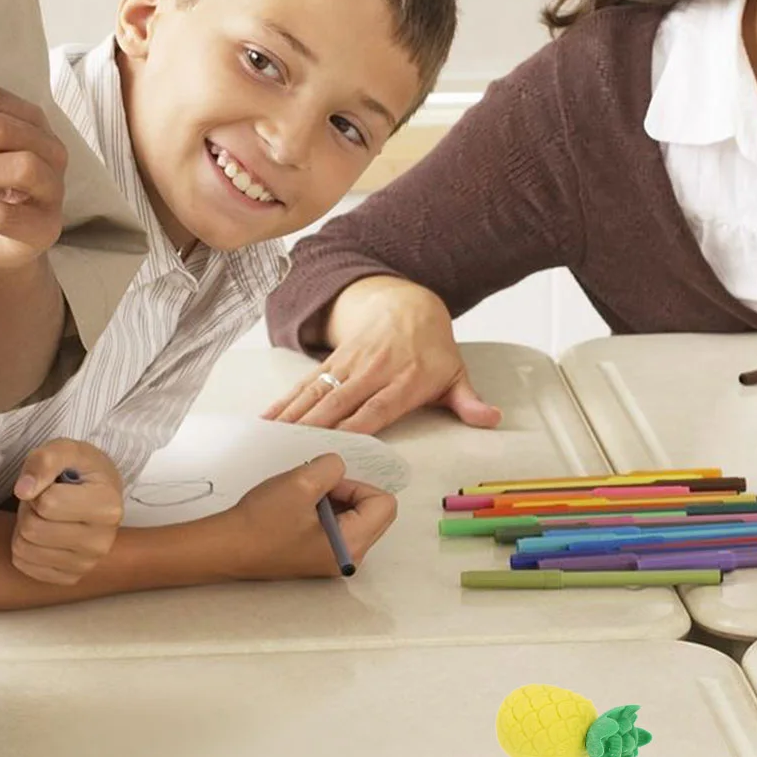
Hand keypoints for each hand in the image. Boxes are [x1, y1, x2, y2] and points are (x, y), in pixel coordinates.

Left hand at [10, 439, 123, 585]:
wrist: (97, 494)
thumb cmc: (79, 469)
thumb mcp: (65, 450)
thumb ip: (44, 461)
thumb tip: (23, 490)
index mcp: (108, 507)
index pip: (48, 503)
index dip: (39, 488)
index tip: (52, 484)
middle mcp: (102, 542)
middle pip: (33, 529)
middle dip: (29, 509)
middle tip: (44, 500)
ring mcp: (87, 564)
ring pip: (24, 549)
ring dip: (24, 527)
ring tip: (44, 516)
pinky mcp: (70, 578)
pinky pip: (23, 565)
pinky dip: (24, 547)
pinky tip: (43, 534)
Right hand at [208, 452, 397, 578]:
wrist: (226, 547)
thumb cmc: (261, 521)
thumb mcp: (302, 481)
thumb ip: (333, 467)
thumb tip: (338, 470)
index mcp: (351, 544)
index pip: (384, 504)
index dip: (357, 484)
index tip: (325, 485)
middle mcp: (350, 558)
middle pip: (375, 512)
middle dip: (348, 492)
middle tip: (314, 489)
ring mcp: (335, 560)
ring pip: (356, 517)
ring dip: (334, 501)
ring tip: (302, 500)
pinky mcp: (319, 556)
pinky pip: (339, 527)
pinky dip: (324, 512)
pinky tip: (297, 510)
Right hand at [262, 276, 502, 433]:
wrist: (408, 302)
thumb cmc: (433, 349)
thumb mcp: (456, 373)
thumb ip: (468, 401)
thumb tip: (491, 418)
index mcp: (407, 379)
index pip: (378, 408)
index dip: (356, 428)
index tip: (336, 450)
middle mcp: (375, 370)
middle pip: (341, 403)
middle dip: (314, 429)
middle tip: (290, 455)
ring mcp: (350, 363)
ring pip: (318, 393)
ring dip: (293, 417)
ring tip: (269, 441)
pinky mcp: (333, 359)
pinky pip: (306, 382)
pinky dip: (285, 401)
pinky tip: (265, 420)